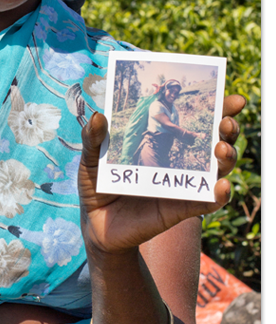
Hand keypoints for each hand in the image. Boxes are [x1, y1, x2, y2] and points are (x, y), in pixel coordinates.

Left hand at [78, 95, 245, 255]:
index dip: (218, 109)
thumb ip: (92, 139)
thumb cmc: (96, 187)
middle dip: (228, 129)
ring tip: (221, 148)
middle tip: (227, 122)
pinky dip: (218, 195)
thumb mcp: (91, 160)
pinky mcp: (179, 209)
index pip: (194, 120)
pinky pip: (205, 202)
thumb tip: (98, 116)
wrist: (96, 224)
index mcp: (161, 144)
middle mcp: (178, 162)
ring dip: (226, 157)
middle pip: (215, 142)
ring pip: (217, 170)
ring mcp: (181, 185)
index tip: (232, 99)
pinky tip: (220, 186)